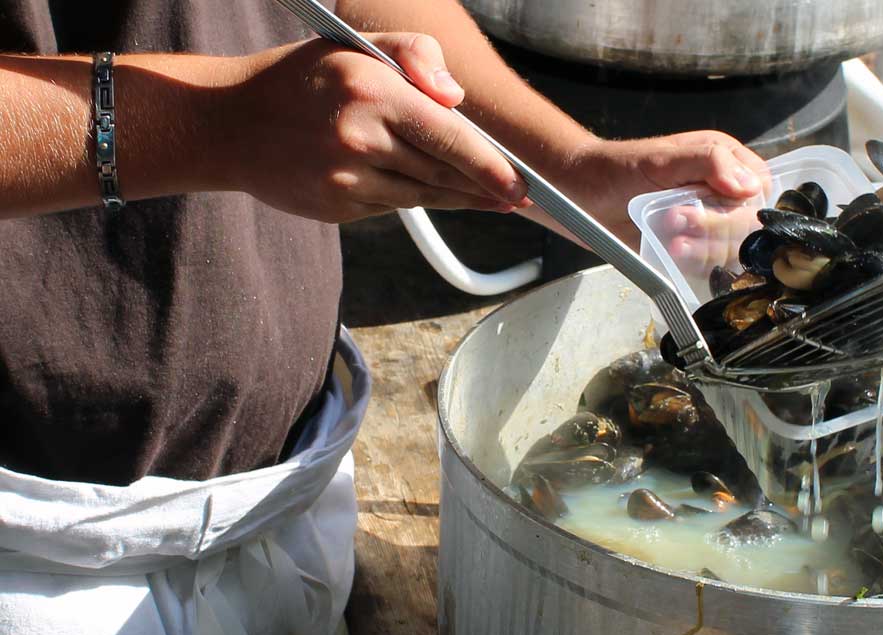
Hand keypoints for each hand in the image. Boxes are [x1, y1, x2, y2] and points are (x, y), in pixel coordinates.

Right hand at [227, 35, 531, 222]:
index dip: (490, 167)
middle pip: (443, 174)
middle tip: (519, 198)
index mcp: (372, 91)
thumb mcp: (356, 45)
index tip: (520, 185)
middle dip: (486, 189)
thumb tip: (458, 100)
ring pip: (422, 196)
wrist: (229, 123)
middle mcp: (360, 138)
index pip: (449, 137)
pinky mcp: (338, 208)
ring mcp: (346, 179)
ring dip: (459, 200)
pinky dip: (413, 198)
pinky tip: (431, 194)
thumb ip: (416, 55)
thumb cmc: (303, 79)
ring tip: (490, 200)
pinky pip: (391, 206)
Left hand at [557, 132, 771, 263]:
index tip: (709, 205)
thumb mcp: (665, 159)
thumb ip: (709, 163)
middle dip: (716, 227)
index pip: (759, 189)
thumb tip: (749, 187)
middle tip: (677, 220)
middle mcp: (722, 193)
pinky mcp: (692, 249)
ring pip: (732, 248)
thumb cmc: (620, 168)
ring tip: (672, 240)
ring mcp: (708, 224)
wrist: (583, 196)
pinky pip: (712, 266)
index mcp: (726, 162)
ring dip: (705, 248)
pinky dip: (697, 264)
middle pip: (748, 223)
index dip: (742, 203)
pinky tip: (674, 253)